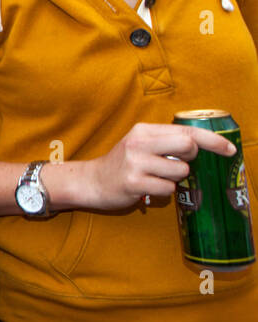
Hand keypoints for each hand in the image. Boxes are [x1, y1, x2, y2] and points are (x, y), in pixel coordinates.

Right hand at [80, 122, 236, 209]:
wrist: (92, 181)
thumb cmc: (123, 164)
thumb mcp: (141, 144)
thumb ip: (166, 141)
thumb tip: (203, 146)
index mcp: (144, 130)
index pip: (187, 131)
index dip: (213, 140)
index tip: (229, 149)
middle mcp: (139, 143)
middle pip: (187, 146)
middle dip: (191, 158)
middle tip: (179, 164)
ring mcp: (135, 163)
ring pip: (180, 171)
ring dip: (175, 178)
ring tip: (157, 178)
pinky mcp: (133, 183)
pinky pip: (167, 189)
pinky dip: (164, 191)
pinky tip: (149, 188)